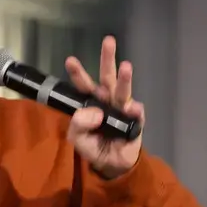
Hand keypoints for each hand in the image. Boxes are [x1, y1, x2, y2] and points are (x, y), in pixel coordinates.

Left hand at [64, 36, 144, 178]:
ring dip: (125, 79)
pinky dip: (136, 111)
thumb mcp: (78, 139)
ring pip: (123, 90)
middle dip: (107, 59)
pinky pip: (137, 114)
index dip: (78, 73)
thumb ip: (79, 125)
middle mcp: (107, 101)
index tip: (70, 60)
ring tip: (126, 67)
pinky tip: (133, 109)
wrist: (112, 164)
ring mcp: (122, 109)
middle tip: (108, 41)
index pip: (84, 85)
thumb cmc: (93, 146)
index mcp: (91, 103)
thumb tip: (95, 113)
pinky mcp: (135, 122)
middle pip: (107, 77)